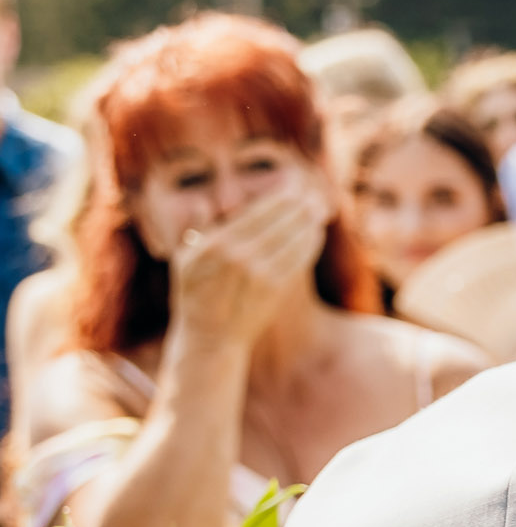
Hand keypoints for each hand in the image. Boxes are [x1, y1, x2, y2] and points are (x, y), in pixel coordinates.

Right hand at [165, 170, 331, 349]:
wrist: (210, 338)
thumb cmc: (195, 295)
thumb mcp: (184, 260)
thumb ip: (195, 228)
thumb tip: (203, 202)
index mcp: (215, 243)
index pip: (255, 213)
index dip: (279, 200)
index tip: (294, 189)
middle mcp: (238, 255)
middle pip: (278, 223)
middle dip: (299, 207)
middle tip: (315, 195)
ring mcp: (259, 273)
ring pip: (292, 240)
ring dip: (309, 223)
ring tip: (320, 211)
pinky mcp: (275, 289)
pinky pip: (297, 260)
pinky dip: (309, 245)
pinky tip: (315, 234)